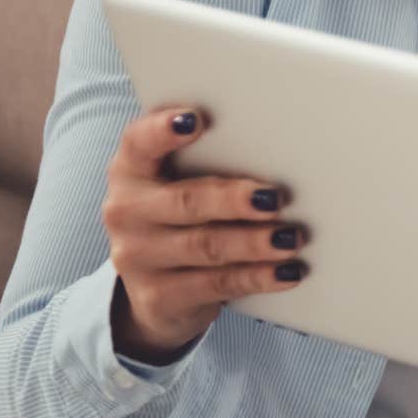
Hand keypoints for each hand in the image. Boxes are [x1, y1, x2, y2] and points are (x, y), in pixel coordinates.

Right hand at [102, 108, 306, 362]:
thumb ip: (212, 161)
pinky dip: (258, 277)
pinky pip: (217, 284)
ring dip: (255, 242)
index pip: (139, 143)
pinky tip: (288, 271)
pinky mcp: (159, 297)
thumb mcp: (183, 184)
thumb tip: (279, 146)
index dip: (163, 130)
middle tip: (274, 198)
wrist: (158, 289)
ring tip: (292, 237)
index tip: (196, 120)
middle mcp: (126, 212)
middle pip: (185, 201)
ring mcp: (137, 257)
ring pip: (206, 246)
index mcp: (131, 171)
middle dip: (233, 200)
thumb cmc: (184, 216)